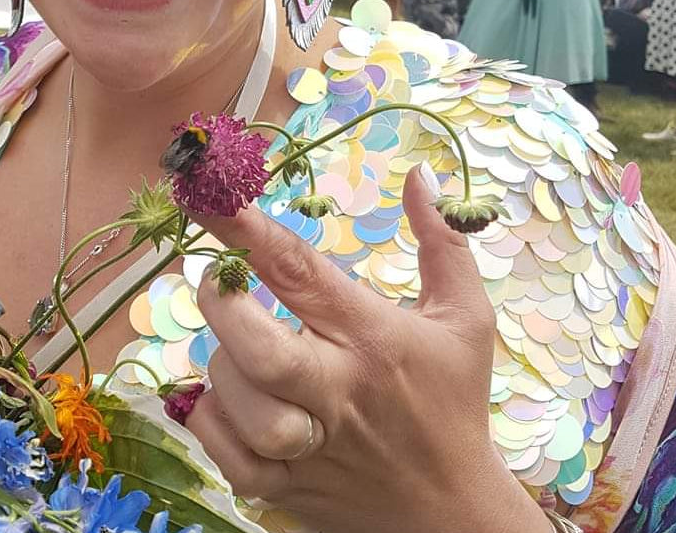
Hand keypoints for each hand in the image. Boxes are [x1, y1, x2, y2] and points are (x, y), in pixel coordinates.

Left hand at [185, 165, 548, 532]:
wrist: (456, 516)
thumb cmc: (454, 404)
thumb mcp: (465, 318)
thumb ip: (442, 241)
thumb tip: (419, 176)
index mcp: (371, 337)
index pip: (300, 271)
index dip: (248, 229)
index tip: (210, 194)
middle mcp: (336, 390)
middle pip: (260, 349)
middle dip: (222, 305)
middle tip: (215, 280)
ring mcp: (308, 444)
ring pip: (238, 402)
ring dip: (222, 366)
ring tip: (237, 348)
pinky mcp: (286, 487)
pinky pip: (225, 455)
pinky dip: (211, 421)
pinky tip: (228, 399)